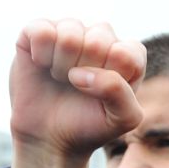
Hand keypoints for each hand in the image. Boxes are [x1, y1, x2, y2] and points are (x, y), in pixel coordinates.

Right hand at [8, 18, 146, 167]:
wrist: (48, 136)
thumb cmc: (89, 125)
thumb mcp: (121, 119)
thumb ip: (120, 95)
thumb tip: (82, 73)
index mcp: (128, 55)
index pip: (126, 54)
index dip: (110, 80)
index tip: (101, 95)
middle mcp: (101, 36)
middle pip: (97, 41)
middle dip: (84, 73)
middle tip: (77, 87)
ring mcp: (70, 31)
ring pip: (69, 33)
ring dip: (61, 66)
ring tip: (61, 78)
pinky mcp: (39, 31)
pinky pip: (41, 31)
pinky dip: (40, 56)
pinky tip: (43, 65)